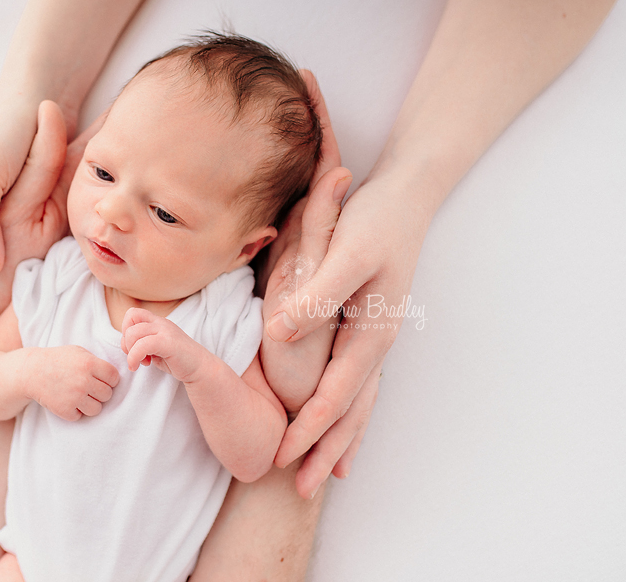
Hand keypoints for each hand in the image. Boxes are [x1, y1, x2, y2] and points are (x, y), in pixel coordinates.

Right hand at [30, 346, 119, 420]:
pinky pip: (80, 416)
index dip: (109, 379)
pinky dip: (75, 411)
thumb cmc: (58, 360)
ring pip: (97, 409)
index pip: (114, 377)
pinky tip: (67, 401)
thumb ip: (97, 361)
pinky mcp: (65, 410)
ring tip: (79, 396)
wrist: (31, 371)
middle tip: (88, 387)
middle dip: (100, 392)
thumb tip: (117, 375)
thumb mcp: (79, 352)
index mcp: (89, 364)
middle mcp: (83, 381)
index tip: (101, 379)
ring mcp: (74, 397)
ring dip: (90, 404)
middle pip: (108, 394)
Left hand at [121, 308, 204, 381]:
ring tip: (141, 363)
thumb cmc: (178, 360)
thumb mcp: (157, 348)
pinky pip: (142, 345)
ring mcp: (166, 331)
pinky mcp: (169, 343)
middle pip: (130, 319)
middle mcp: (161, 322)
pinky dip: (135, 357)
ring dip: (130, 352)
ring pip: (133, 333)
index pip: (132, 313)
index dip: (126, 330)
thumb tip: (125, 344)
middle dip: (126, 341)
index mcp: (158, 322)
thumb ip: (143, 341)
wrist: (202, 369)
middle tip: (135, 356)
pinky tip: (142, 366)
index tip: (134, 348)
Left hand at [267, 167, 428, 498]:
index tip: (284, 457)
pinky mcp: (368, 325)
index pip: (336, 395)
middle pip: (351, 410)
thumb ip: (316, 296)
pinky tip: (344, 421)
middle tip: (302, 490)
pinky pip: (358, 381)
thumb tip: (280, 336)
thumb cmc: (375, 221)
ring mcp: (375, 336)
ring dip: (339, 438)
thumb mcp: (346, 254)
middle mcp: (376, 343)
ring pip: (357, 401)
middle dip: (326, 450)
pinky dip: (349, 409)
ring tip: (327, 473)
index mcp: (370, 333)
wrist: (406, 196)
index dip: (310, 428)